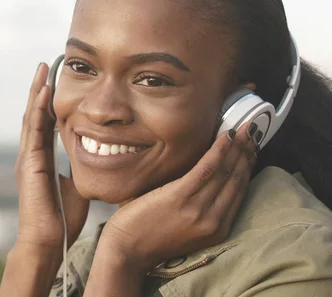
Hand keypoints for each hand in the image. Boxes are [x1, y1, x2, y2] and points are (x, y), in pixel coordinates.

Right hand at [14, 63, 89, 250]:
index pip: (46, 122)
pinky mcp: (30, 164)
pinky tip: (44, 92)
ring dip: (37, 91)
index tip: (58, 80)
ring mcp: (28, 158)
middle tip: (47, 64)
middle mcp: (32, 154)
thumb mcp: (75, 186)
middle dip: (40, 88)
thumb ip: (79, 169)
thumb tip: (97, 157)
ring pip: (31, 117)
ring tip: (43, 68)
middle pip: (35, 114)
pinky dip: (38, 109)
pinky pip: (34, 131)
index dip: (50, 101)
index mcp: (42, 159)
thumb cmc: (62, 219)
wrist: (48, 241)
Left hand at [100, 122, 259, 273]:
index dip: (248, 167)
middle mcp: (213, 221)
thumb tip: (209, 179)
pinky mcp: (179, 199)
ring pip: (224, 172)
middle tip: (253, 131)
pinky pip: (205, 169)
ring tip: (243, 128)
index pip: (239, 192)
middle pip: (236, 180)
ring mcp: (197, 211)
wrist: (127, 252)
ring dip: (237, 147)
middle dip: (247, 153)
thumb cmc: (150, 237)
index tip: (252, 148)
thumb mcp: (185, 228)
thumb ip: (200, 209)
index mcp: (217, 230)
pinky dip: (218, 151)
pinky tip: (225, 136)